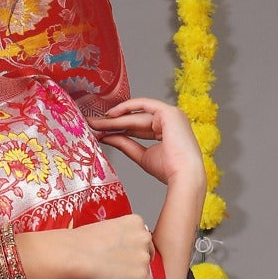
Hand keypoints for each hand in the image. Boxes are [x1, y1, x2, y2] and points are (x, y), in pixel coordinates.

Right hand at [66, 213, 156, 278]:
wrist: (73, 255)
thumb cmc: (79, 242)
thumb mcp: (104, 229)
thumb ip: (117, 237)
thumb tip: (115, 250)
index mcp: (135, 222)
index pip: (142, 239)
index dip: (136, 252)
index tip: (128, 261)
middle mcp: (144, 237)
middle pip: (147, 255)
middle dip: (138, 265)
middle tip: (125, 275)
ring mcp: (143, 258)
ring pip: (147, 274)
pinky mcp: (141, 278)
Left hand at [84, 96, 205, 197]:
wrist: (184, 175)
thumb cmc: (169, 170)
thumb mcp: (142, 156)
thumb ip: (126, 144)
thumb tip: (108, 137)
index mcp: (167, 131)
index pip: (138, 129)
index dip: (119, 130)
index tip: (102, 133)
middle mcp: (169, 120)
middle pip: (135, 121)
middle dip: (113, 123)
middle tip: (93, 124)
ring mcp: (170, 114)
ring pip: (137, 115)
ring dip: (115, 119)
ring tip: (96, 123)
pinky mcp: (168, 111)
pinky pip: (143, 104)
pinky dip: (126, 107)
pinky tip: (111, 114)